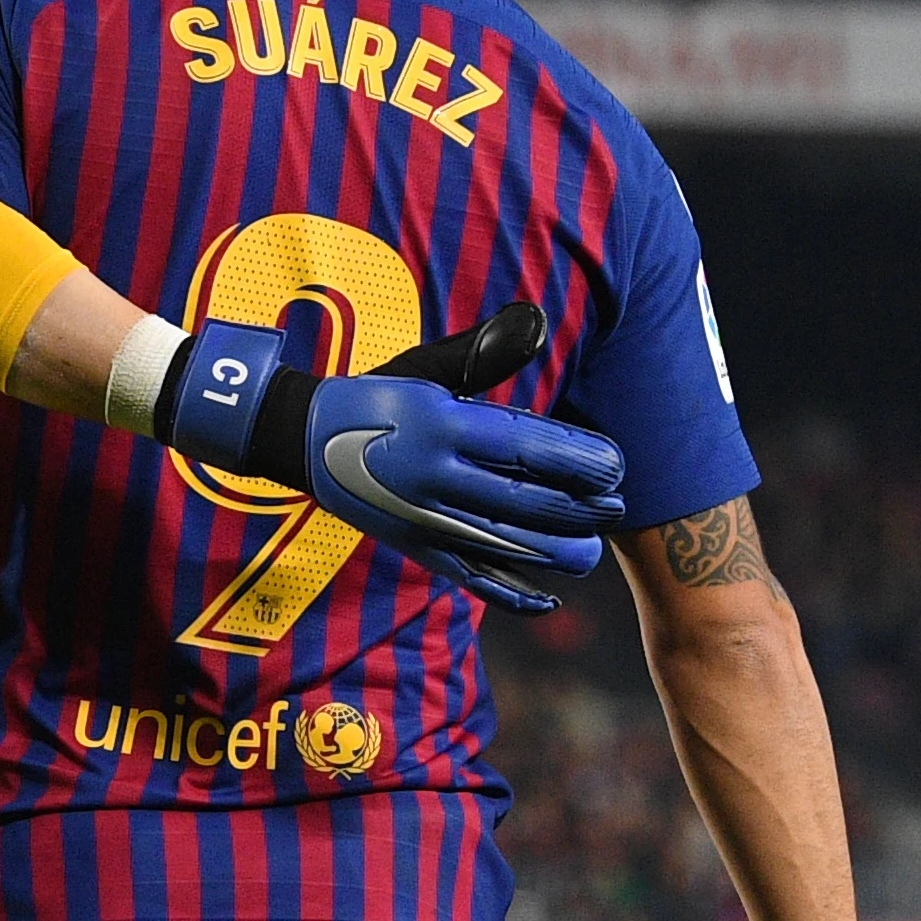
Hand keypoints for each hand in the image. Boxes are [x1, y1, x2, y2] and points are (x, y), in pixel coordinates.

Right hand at [158, 300, 624, 611]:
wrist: (303, 438)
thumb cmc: (381, 394)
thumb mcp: (429, 366)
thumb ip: (485, 351)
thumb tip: (533, 320)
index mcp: (442, 424)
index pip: (522, 447)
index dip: (575, 460)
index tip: (615, 466)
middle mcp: (432, 476)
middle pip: (520, 503)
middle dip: (577, 509)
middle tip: (617, 505)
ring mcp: (421, 518)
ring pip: (500, 547)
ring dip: (552, 554)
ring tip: (590, 551)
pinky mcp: (414, 547)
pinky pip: (468, 579)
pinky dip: (509, 594)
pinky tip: (549, 600)